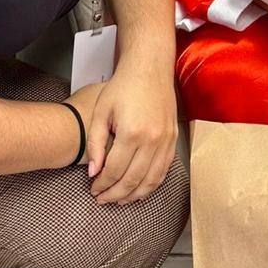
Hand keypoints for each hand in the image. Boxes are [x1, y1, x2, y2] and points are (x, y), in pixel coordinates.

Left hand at [77, 63, 177, 205]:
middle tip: (103, 199)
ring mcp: (166, 141)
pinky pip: (164, 170)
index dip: (102, 184)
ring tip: (120, 199)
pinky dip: (152, 184)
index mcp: (132, 133)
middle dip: (115, 194)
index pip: (115, 171)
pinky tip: (140, 188)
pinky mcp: (173, 139)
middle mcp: (152, 140)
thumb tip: (93, 172)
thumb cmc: (123, 87)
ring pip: (151, 180)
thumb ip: (95, 143)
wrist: (149, 69)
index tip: (93, 189)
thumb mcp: (101, 112)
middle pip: (133, 180)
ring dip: (134, 194)